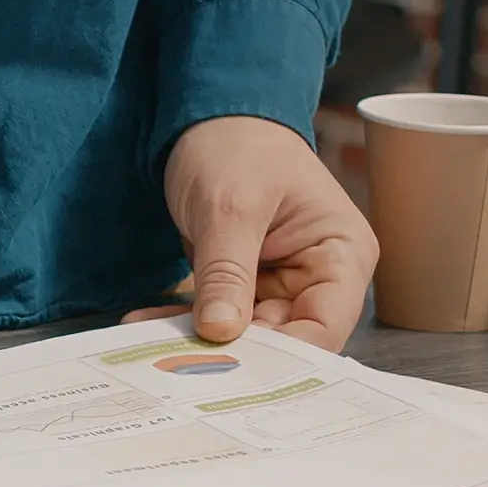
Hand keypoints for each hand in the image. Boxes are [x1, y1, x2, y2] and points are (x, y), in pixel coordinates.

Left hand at [126, 115, 378, 351]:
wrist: (211, 117)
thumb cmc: (240, 145)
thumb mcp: (231, 207)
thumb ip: (228, 272)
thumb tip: (221, 332)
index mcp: (342, 254)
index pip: (326, 326)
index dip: (287, 356)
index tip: (236, 369)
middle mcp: (318, 276)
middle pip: (286, 339)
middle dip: (235, 353)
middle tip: (183, 365)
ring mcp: (279, 282)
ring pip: (244, 333)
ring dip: (199, 341)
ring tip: (152, 345)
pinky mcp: (242, 283)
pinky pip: (215, 315)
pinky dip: (182, 322)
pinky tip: (146, 323)